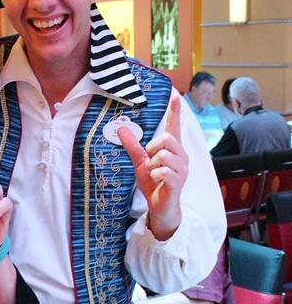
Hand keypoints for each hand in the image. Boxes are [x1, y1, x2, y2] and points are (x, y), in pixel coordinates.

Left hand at [117, 92, 187, 240]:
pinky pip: (164, 170)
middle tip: (150, 162)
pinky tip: (157, 180)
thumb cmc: (154, 184)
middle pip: (167, 138)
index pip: (175, 126)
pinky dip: (155, 174)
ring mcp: (182, 169)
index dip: (175, 111)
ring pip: (163, 155)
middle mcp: (182, 157)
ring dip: (152, 165)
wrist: (160, 208)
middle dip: (153, 149)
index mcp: (173, 150)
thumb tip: (121, 129)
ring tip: (154, 174)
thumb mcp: (140, 163)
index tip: (176, 95)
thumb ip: (133, 146)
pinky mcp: (178, 181)